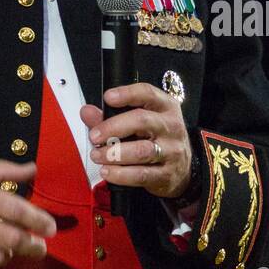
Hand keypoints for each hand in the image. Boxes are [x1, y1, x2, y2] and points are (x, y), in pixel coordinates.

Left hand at [80, 83, 191, 198]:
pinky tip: (108, 171)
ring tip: (97, 155)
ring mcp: (171, 151)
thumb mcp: (139, 123)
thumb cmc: (156, 140)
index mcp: (165, 107)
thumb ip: (110, 117)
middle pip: (142, 121)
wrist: (182, 170)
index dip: (127, 94)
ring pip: (142, 150)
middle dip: (113, 127)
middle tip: (94, 136)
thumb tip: (86, 111)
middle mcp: (171, 126)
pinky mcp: (167, 174)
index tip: (108, 98)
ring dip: (114, 153)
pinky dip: (121, 174)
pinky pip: (142, 174)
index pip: (148, 93)